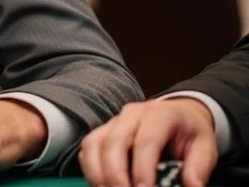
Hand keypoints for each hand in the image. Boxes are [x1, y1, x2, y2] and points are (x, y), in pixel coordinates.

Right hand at [79, 99, 217, 186]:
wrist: (178, 115)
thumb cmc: (188, 133)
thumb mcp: (204, 149)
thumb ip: (197, 170)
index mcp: (161, 114)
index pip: (146, 140)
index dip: (142, 167)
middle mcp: (133, 113)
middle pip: (115, 141)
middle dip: (116, 174)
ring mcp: (114, 121)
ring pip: (95, 143)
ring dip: (98, 173)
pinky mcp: (103, 131)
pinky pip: (88, 148)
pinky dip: (90, 169)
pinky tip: (102, 184)